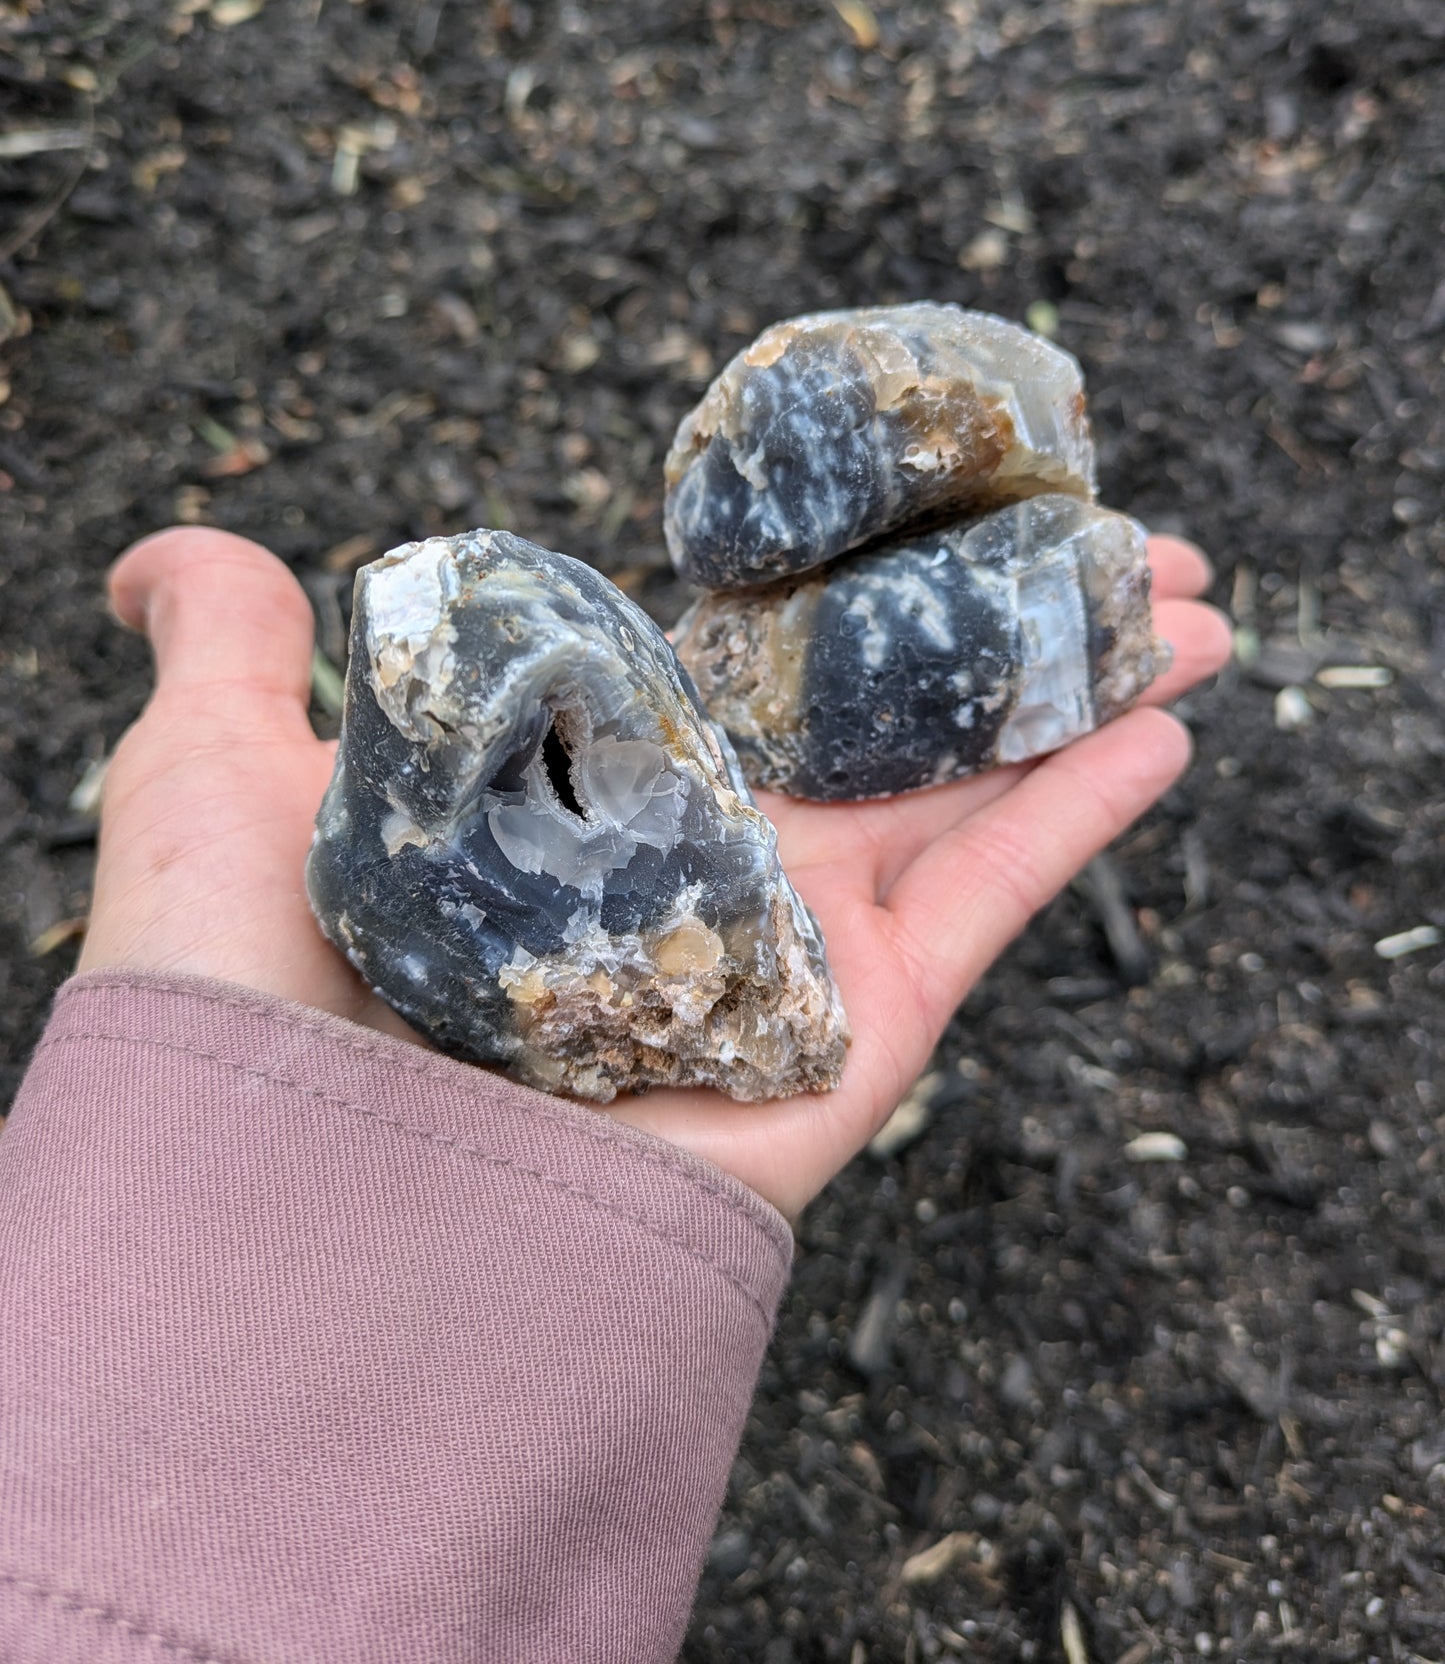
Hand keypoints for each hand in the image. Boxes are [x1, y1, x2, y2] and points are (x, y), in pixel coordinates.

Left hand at [79, 528, 1229, 1219]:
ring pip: (968, 793)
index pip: (750, 667)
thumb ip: (229, 649)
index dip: (849, 583)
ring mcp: (785, 951)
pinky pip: (992, 906)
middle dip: (1006, 627)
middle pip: (889, 721)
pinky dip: (1081, 817)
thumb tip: (172, 555)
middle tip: (1115, 536)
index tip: (931, 503)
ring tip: (1189, 605)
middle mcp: (700, 867)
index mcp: (587, 793)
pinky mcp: (851, 1034)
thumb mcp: (213, 778)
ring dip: (1084, 694)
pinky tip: (1162, 726)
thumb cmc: (237, 997)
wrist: (295, 1219)